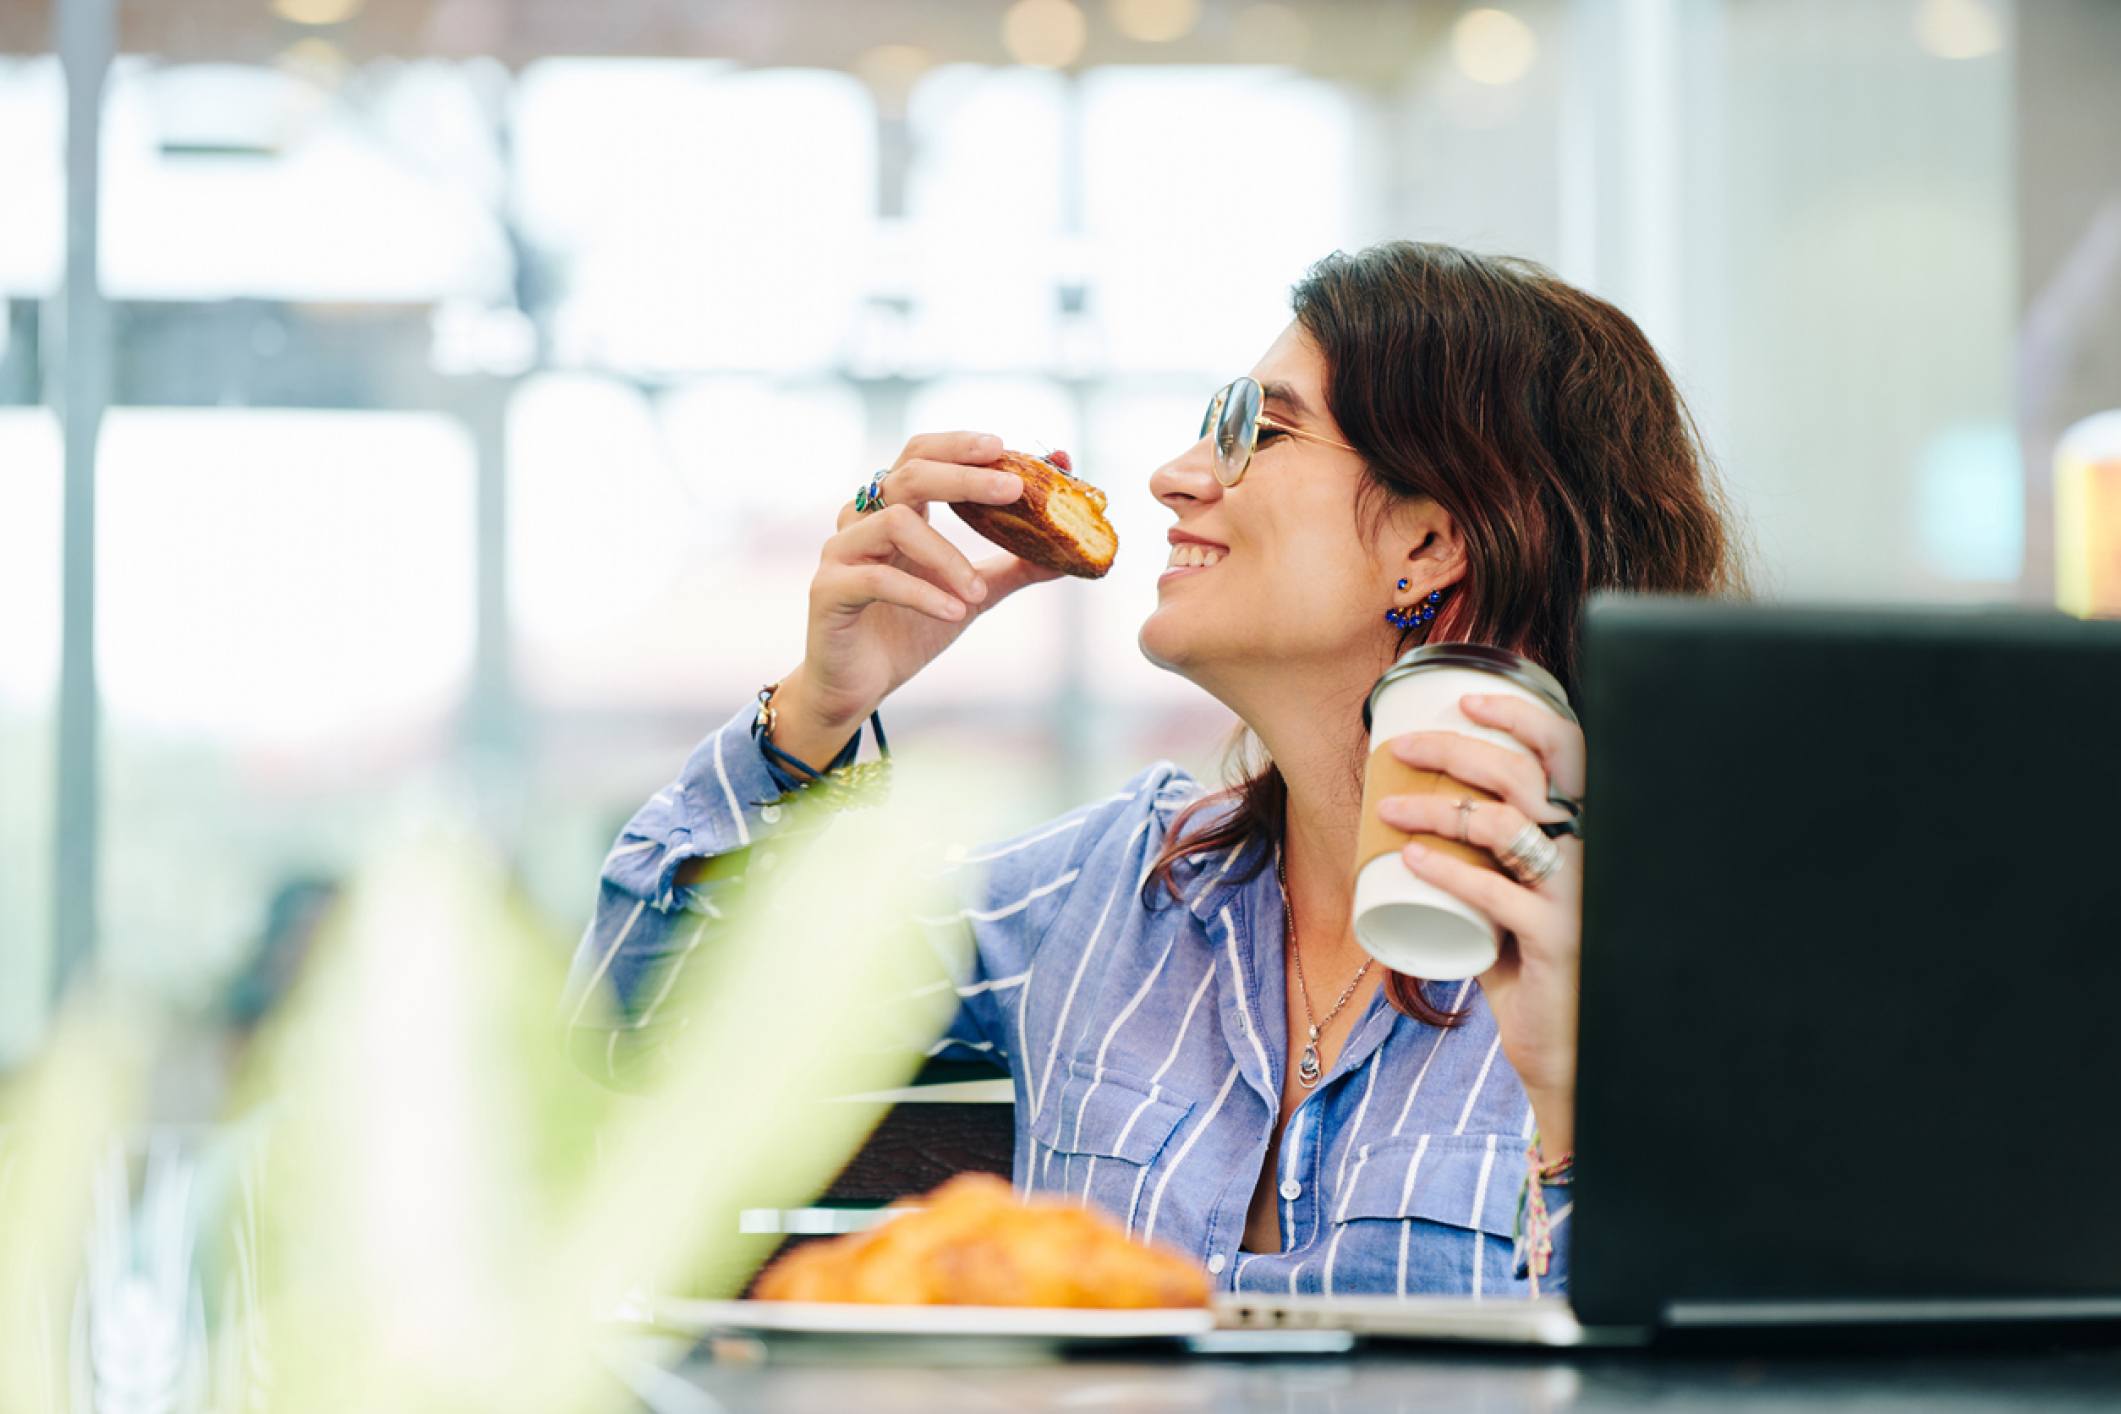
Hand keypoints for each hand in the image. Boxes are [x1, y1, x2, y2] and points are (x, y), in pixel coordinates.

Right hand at [773, 432, 1061, 763]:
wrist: (858, 686)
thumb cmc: (908, 630)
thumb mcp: (971, 594)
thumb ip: (1013, 568)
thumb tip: (1071, 552)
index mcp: (895, 509)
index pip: (923, 454)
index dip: (963, 445)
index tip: (1006, 448)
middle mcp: (862, 518)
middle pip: (910, 472)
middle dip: (965, 476)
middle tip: (1014, 490)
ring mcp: (841, 551)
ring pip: (896, 522)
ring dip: (948, 554)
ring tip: (978, 593)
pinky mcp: (828, 590)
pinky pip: (877, 577)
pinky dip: (922, 593)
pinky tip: (955, 612)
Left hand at [1374, 693, 1585, 1150]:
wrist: (1568, 1047)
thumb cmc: (1536, 963)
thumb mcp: (1516, 895)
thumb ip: (1487, 855)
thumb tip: (1413, 804)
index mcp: (1589, 829)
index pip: (1570, 750)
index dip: (1521, 714)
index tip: (1463, 700)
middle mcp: (1592, 852)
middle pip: (1526, 774)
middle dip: (1457, 749)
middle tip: (1401, 750)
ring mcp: (1578, 896)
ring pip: (1503, 826)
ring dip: (1435, 808)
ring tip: (1386, 808)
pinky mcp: (1556, 940)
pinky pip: (1496, 894)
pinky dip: (1447, 870)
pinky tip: (1409, 858)